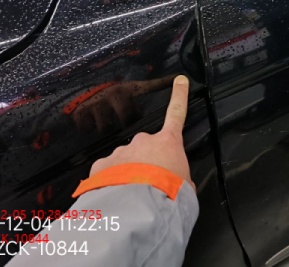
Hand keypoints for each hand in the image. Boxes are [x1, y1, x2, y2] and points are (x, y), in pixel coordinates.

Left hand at [89, 75, 194, 189]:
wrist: (140, 208)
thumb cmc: (169, 196)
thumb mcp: (187, 187)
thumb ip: (181, 178)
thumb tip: (178, 183)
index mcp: (169, 143)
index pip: (177, 113)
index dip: (179, 96)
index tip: (179, 81)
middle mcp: (144, 142)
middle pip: (146, 148)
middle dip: (146, 163)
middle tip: (150, 185)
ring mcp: (122, 151)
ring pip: (125, 161)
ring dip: (128, 175)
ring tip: (133, 196)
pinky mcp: (102, 165)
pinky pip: (107, 172)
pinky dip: (111, 183)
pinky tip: (116, 197)